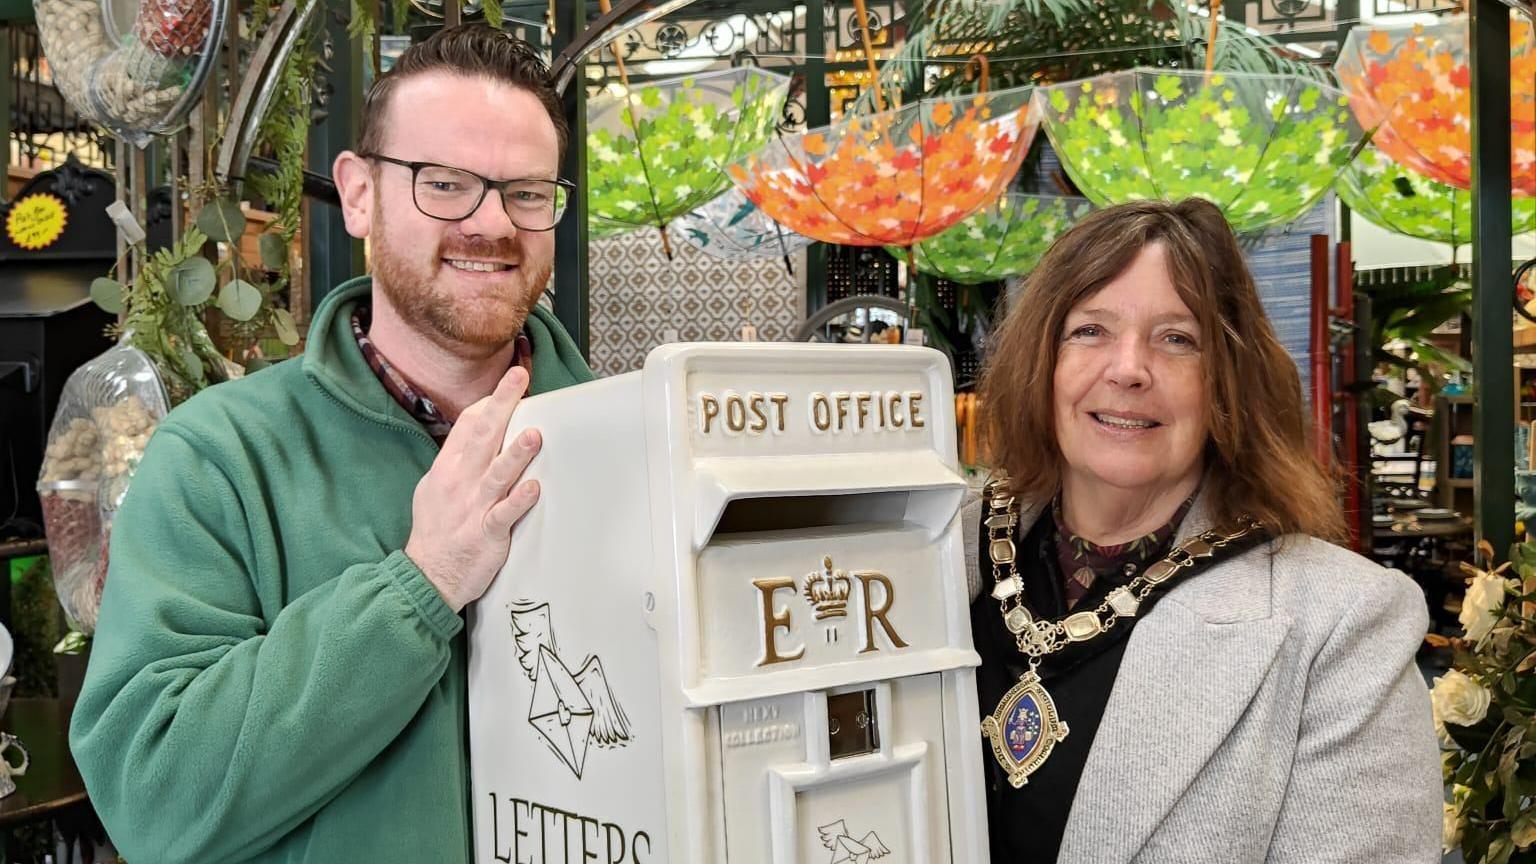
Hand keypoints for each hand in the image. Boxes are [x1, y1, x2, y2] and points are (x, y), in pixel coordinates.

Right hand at [404, 367, 541, 611]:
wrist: (427, 575)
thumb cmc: (436, 529)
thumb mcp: (435, 486)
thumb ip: (456, 459)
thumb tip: (476, 431)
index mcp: (447, 468)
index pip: (467, 426)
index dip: (489, 403)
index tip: (510, 382)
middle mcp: (460, 483)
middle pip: (483, 437)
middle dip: (502, 405)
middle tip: (519, 378)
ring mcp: (473, 508)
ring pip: (496, 474)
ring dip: (515, 454)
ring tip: (534, 435)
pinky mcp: (486, 534)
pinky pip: (503, 515)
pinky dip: (518, 501)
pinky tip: (533, 488)